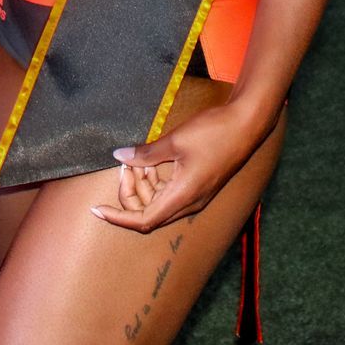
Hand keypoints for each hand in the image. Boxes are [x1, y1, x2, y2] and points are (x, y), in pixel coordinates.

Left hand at [90, 101, 267, 232]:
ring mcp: (196, 196)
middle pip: (148, 212)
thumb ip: (146, 153)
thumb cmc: (214, 132)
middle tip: (126, 163)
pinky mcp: (199, 187)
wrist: (247, 124)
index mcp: (182, 197)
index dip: (118, 217)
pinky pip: (170, 192)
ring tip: (139, 157)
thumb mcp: (175, 141)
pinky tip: (153, 160)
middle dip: (130, 192)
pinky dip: (156, 180)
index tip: (97, 209)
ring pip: (159, 202)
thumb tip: (120, 156)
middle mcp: (189, 203)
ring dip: (144, 184)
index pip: (142, 220)